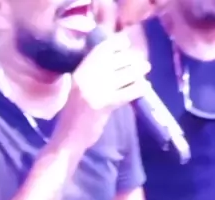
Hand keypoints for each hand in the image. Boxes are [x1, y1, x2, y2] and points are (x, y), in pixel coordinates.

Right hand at [55, 31, 149, 151]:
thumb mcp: (79, 91)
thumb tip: (116, 66)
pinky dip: (138, 89)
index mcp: (80, 73)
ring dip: (137, 71)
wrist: (68, 139)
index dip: (116, 43)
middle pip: (115, 60)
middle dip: (131, 59)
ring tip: (146, 70)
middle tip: (142, 62)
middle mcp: (87, 78)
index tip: (127, 43)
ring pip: (123, 75)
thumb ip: (93, 78)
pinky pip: (126, 93)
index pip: (100, 50)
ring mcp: (95, 91)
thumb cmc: (73, 118)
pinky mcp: (104, 105)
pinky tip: (146, 88)